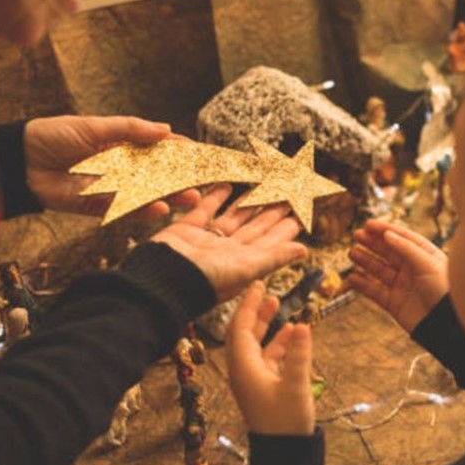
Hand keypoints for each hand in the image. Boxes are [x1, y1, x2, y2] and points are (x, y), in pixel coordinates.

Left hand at [24, 115, 198, 217]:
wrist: (21, 162)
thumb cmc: (55, 136)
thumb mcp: (94, 126)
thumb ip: (130, 129)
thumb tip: (167, 129)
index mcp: (125, 144)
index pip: (160, 148)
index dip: (182, 152)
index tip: (204, 156)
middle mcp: (125, 167)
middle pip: (160, 174)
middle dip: (183, 178)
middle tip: (203, 183)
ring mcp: (115, 187)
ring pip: (149, 194)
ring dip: (170, 197)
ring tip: (190, 198)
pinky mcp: (103, 206)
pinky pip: (128, 210)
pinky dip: (144, 211)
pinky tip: (159, 209)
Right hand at [151, 184, 307, 301]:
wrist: (161, 279)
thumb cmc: (204, 280)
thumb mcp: (246, 269)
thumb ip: (274, 257)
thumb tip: (303, 251)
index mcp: (243, 263)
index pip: (270, 243)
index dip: (284, 230)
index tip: (298, 215)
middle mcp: (227, 252)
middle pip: (254, 228)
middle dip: (270, 212)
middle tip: (285, 194)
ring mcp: (207, 241)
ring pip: (232, 217)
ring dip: (247, 203)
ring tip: (262, 186)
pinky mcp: (186, 229)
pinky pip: (204, 210)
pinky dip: (215, 197)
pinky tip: (228, 184)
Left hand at [227, 281, 313, 435]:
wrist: (283, 450)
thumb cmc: (286, 421)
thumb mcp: (295, 386)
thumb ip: (299, 355)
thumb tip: (303, 324)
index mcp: (244, 368)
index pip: (241, 328)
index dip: (248, 305)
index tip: (257, 284)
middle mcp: (243, 370)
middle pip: (243, 332)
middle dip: (253, 310)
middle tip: (264, 289)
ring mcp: (252, 378)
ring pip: (255, 343)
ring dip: (265, 324)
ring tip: (277, 303)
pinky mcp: (262, 385)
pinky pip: (265, 356)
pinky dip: (276, 342)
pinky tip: (291, 332)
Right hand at [348, 220, 447, 331]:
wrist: (445, 324)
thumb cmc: (444, 291)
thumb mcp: (428, 264)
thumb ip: (406, 248)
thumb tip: (387, 234)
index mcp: (424, 256)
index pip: (402, 238)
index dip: (385, 230)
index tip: (369, 225)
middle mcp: (412, 269)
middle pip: (388, 252)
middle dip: (372, 243)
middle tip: (356, 235)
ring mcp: (402, 285)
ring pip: (379, 270)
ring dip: (365, 260)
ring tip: (352, 252)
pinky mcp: (394, 302)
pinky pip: (375, 291)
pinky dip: (363, 284)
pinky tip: (352, 277)